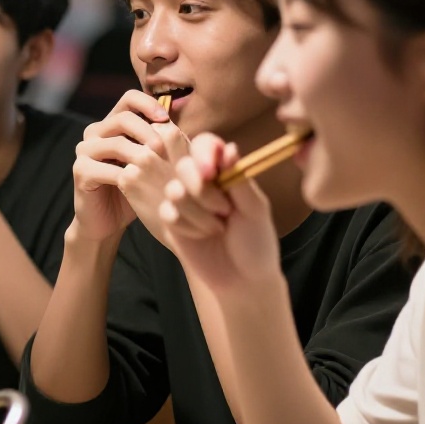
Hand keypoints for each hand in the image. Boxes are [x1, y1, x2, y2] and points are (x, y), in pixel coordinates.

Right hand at [72, 90, 186, 242]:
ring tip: (156, 167)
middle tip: (163, 149)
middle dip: (147, 131)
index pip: (129, 98)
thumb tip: (183, 127)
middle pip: (122, 118)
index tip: (167, 120)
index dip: (149, 104)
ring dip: (140, 155)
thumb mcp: (151, 163)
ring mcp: (84, 151)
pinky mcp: (80, 171)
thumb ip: (161, 143)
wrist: (108, 221)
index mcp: (112, 124)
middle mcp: (94, 133)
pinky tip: (141, 186)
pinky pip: (104, 169)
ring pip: (115, 143)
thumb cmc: (136, 190)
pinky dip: (126, 176)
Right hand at [158, 133, 282, 294]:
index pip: (206, 144)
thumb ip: (239, 180)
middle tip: (224, 210)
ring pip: (174, 191)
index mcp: (225, 172)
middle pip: (184, 166)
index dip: (204, 153)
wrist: (242, 279)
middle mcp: (202, 182)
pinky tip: (201, 237)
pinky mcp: (171, 220)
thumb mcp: (255, 210)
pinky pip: (168, 212)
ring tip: (218, 227)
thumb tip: (229, 147)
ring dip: (199, 213)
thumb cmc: (256, 242)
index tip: (212, 172)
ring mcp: (184, 201)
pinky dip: (188, 226)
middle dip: (201, 189)